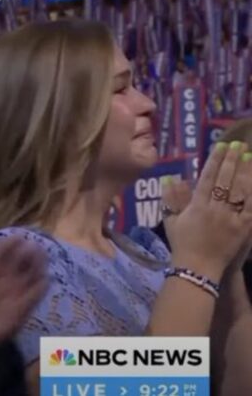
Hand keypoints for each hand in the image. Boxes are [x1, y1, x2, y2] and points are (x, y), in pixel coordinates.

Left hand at [0, 227, 47, 353]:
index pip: (1, 249)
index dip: (8, 243)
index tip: (15, 238)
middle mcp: (4, 275)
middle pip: (19, 259)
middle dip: (26, 252)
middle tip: (32, 247)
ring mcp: (15, 290)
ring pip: (31, 273)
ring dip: (37, 265)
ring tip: (40, 258)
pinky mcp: (24, 306)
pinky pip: (35, 295)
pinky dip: (40, 288)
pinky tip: (43, 280)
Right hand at [165, 142, 251, 279]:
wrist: (198, 269)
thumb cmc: (182, 244)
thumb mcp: (171, 221)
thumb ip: (172, 199)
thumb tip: (170, 178)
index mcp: (197, 206)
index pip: (208, 178)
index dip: (215, 160)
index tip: (221, 146)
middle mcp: (215, 209)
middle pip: (225, 180)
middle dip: (231, 161)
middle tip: (238, 145)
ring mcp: (231, 219)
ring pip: (240, 191)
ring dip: (245, 173)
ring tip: (248, 157)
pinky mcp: (243, 229)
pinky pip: (250, 208)